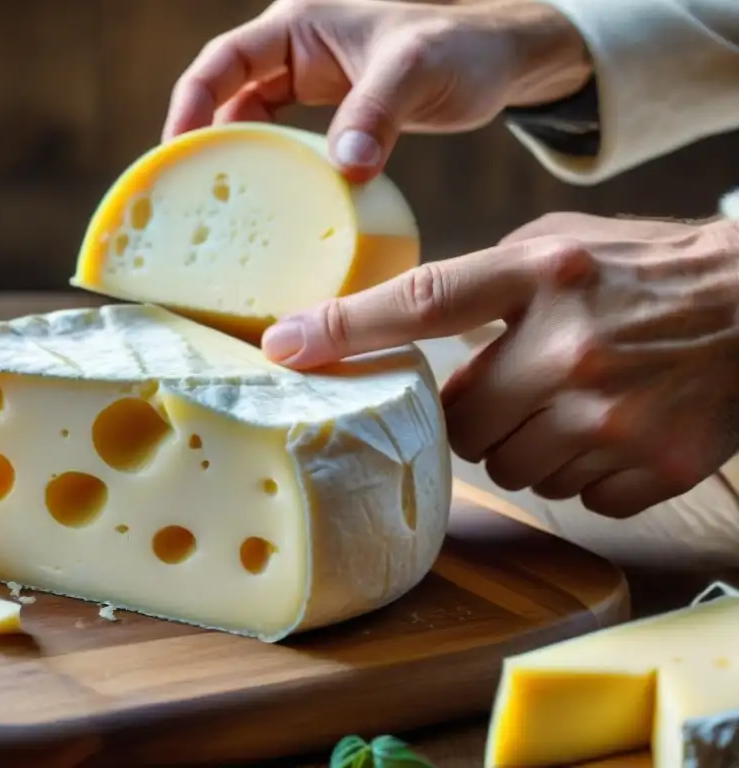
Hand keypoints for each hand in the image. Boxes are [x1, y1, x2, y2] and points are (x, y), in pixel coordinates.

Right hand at [163, 0, 591, 181]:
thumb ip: (376, 114)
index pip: (224, 61)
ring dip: (239, 160)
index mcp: (298, 23)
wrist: (498, 60)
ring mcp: (309, 81)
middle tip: (187, 195)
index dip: (193, 104)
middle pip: (226, 95)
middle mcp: (294, 49)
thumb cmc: (458, 48)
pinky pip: (284, 140)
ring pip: (252, 121)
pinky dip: (274, 168)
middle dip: (205, 141)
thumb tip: (345, 171)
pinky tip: (271, 202)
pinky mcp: (328, 110)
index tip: (177, 152)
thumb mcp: (414, 72)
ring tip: (221, 207)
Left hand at [262, 213, 738, 517]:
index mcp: (545, 273)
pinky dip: (576, 469)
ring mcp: (611, 414)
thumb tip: (395, 322)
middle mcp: (572, 346)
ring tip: (571, 401)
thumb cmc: (648, 270)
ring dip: (525, 443)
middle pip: (458, 421)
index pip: (422, 300)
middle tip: (511, 385)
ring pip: (510, 468)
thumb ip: (481, 282)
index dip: (344, 327)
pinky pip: (569, 496)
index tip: (283, 346)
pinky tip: (610, 428)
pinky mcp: (648, 467)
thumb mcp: (559, 246)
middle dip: (470, 413)